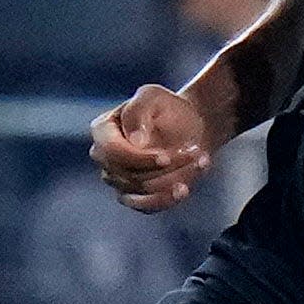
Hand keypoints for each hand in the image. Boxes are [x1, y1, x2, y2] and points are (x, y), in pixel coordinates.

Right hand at [92, 85, 213, 212]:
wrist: (187, 126)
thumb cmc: (166, 108)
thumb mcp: (152, 96)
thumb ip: (139, 111)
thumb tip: (136, 142)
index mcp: (102, 131)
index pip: (112, 152)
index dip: (139, 159)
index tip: (166, 157)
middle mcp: (104, 158)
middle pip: (130, 174)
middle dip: (167, 166)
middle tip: (196, 151)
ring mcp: (117, 180)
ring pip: (144, 190)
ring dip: (175, 177)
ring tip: (201, 160)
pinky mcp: (134, 197)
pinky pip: (146, 206)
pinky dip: (168, 199)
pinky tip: (184, 189)